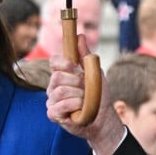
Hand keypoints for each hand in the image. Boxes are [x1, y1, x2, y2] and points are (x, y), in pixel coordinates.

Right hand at [46, 35, 125, 154]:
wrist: (104, 118)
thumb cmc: (98, 96)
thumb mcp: (94, 73)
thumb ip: (85, 55)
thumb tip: (80, 36)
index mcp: (62, 75)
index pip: (54, 62)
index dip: (64, 63)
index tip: (76, 68)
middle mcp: (53, 87)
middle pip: (57, 76)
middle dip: (76, 82)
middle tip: (86, 89)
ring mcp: (51, 101)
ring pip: (60, 91)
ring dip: (79, 96)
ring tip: (85, 101)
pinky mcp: (53, 114)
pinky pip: (60, 105)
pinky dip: (74, 106)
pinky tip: (80, 110)